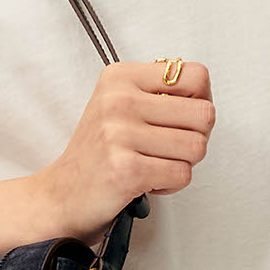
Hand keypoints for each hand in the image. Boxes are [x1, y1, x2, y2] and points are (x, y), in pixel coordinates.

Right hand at [39, 58, 215, 247]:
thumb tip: (204, 96)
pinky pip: (182, 175)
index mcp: (120, 77)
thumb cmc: (99, 152)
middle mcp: (119, 100)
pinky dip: (171, 184)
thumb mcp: (120, 104)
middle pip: (205, 114)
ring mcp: (121, 134)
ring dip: (183, 163)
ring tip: (155, 163)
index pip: (196, 76)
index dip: (201, 100)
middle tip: (170, 147)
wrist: (64, 194)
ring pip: (197, 147)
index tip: (183, 117)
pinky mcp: (127, 169)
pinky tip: (148, 180)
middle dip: (196, 137)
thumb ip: (160, 93)